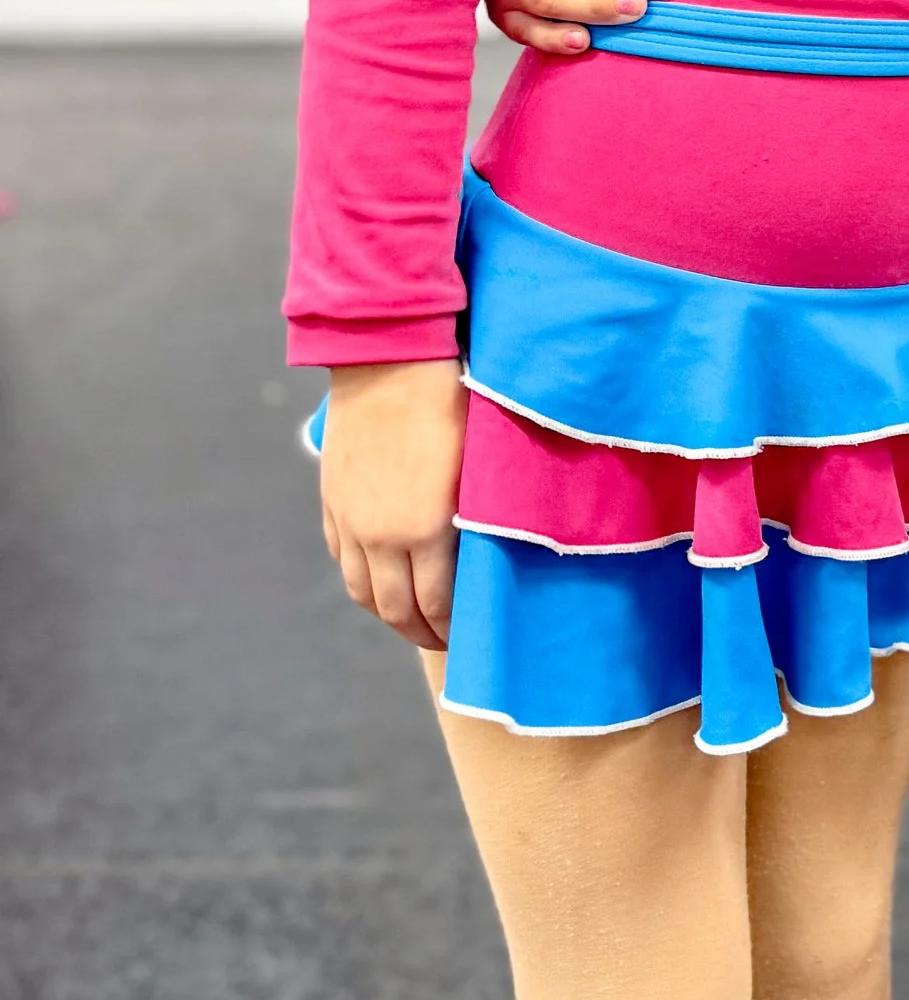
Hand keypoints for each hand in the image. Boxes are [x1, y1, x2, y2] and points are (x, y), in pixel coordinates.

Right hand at [320, 360, 468, 649]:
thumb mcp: (476, 464)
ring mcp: (348, 520)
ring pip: (361, 590)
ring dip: (386, 612)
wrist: (388, 358)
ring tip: (411, 618)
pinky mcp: (331, 501)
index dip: (452, 628)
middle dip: (420, 632)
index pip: (436, 604)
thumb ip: (475, 517)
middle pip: (394, 609)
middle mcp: (378, 534)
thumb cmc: (450, 401)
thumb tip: (486, 555)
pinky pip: (341, 558)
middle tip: (443, 640)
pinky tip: (379, 579)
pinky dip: (361, 579)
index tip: (470, 637)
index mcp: (423, 528)